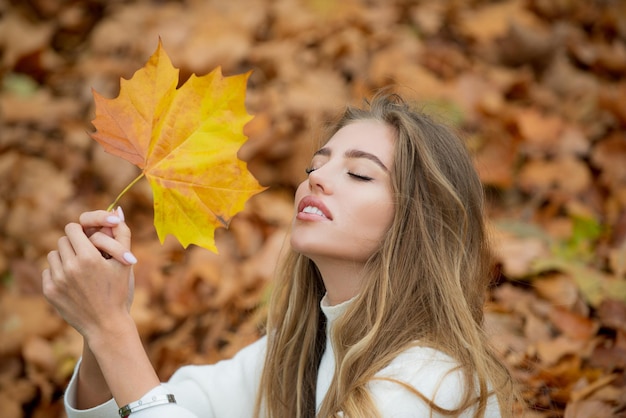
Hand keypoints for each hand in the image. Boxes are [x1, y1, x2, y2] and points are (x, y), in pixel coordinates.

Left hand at [42, 208, 136, 340]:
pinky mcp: (49, 291)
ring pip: (54, 254)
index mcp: (89, 257)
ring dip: (65, 257)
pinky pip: (48, 270)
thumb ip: (122, 233)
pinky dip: (59, 272)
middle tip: (86, 253)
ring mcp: (58, 280)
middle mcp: (70, 267)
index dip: (81, 231)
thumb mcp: (125, 262)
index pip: (73, 228)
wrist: (105, 324)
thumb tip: (117, 209)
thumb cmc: (119, 291)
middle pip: (63, 240)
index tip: (88, 237)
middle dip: (74, 243)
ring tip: (80, 268)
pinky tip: (73, 281)